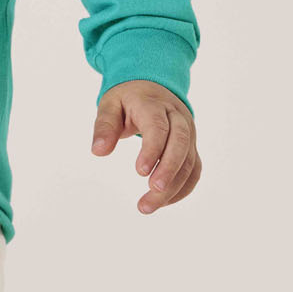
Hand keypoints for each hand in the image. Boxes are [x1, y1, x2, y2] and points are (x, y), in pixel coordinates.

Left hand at [91, 80, 200, 215]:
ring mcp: (188, 132)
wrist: (152, 85)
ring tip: (147, 206)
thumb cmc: (128, 98)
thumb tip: (98, 151)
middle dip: (169, 169)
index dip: (152, 149)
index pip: (158, 127)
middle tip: (153, 191)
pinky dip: (182, 188)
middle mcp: (177, 117)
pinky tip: (163, 201)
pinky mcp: (191, 146)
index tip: (139, 172)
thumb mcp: (109, 105)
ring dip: (173, 186)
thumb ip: (104, 126)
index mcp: (153, 105)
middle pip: (180, 143)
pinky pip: (194, 169)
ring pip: (189, 160)